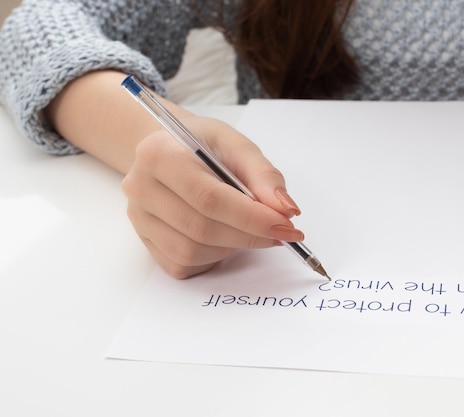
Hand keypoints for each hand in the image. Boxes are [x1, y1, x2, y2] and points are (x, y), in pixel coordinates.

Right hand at [121, 116, 303, 277]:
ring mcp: (139, 218)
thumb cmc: (203, 146)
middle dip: (249, 235)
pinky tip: (223, 236)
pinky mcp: (145, 241)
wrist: (170, 150)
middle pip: (201, 228)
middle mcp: (141, 187)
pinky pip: (183, 264)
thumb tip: (286, 209)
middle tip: (280, 232)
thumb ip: (264, 175)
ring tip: (247, 228)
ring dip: (232, 246)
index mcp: (159, 154)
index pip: (209, 197)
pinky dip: (213, 257)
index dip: (252, 217)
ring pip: (191, 251)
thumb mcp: (236, 145)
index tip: (286, 225)